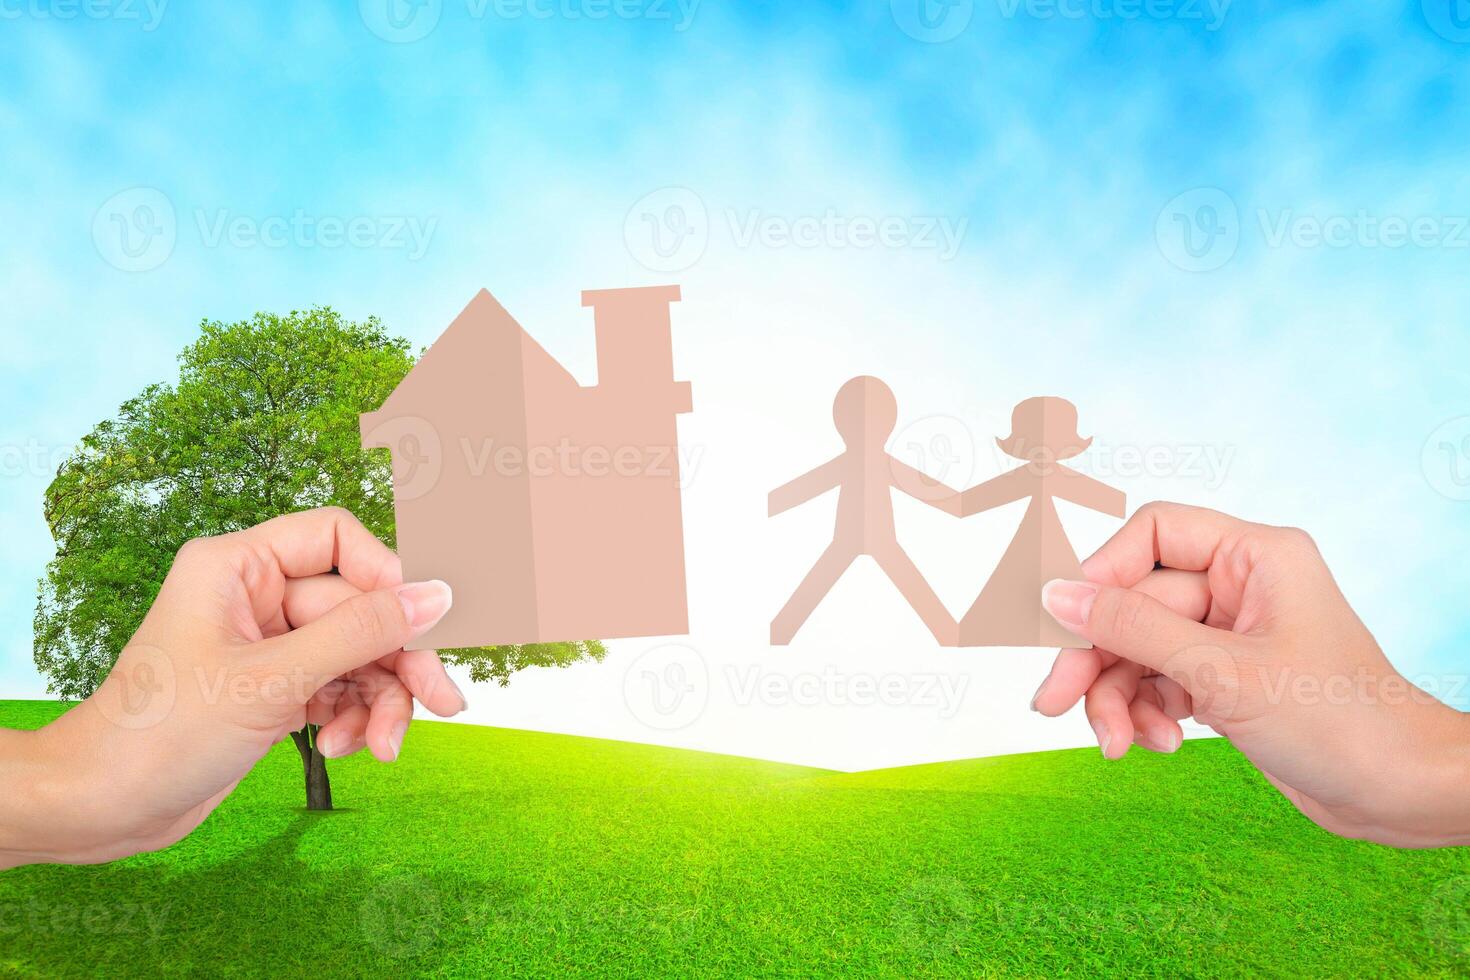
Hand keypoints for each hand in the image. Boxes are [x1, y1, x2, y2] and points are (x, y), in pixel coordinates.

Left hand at [0, 507, 463, 867]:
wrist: (105, 806)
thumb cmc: (162, 732)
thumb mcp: (273, 679)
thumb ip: (361, 632)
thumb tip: (437, 595)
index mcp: (238, 566)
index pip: (337, 537)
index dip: (385, 576)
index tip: (417, 622)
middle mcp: (256, 597)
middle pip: (361, 608)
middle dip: (398, 660)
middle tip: (442, 702)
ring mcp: (269, 646)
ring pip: (359, 654)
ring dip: (380, 701)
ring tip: (383, 747)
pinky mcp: (276, 689)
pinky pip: (340, 689)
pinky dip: (352, 719)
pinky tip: (340, 748)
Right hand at [1032, 501, 1469, 847]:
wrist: (1398, 793)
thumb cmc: (1339, 720)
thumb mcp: (1221, 672)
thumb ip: (1131, 628)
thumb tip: (1056, 596)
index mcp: (1253, 556)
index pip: (1152, 534)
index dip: (1102, 574)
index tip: (1064, 620)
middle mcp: (1238, 586)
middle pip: (1132, 603)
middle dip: (1097, 659)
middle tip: (1055, 702)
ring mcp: (1228, 636)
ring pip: (1137, 649)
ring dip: (1117, 698)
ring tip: (1117, 743)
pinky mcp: (1222, 680)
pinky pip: (1156, 682)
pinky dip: (1146, 714)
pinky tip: (1160, 744)